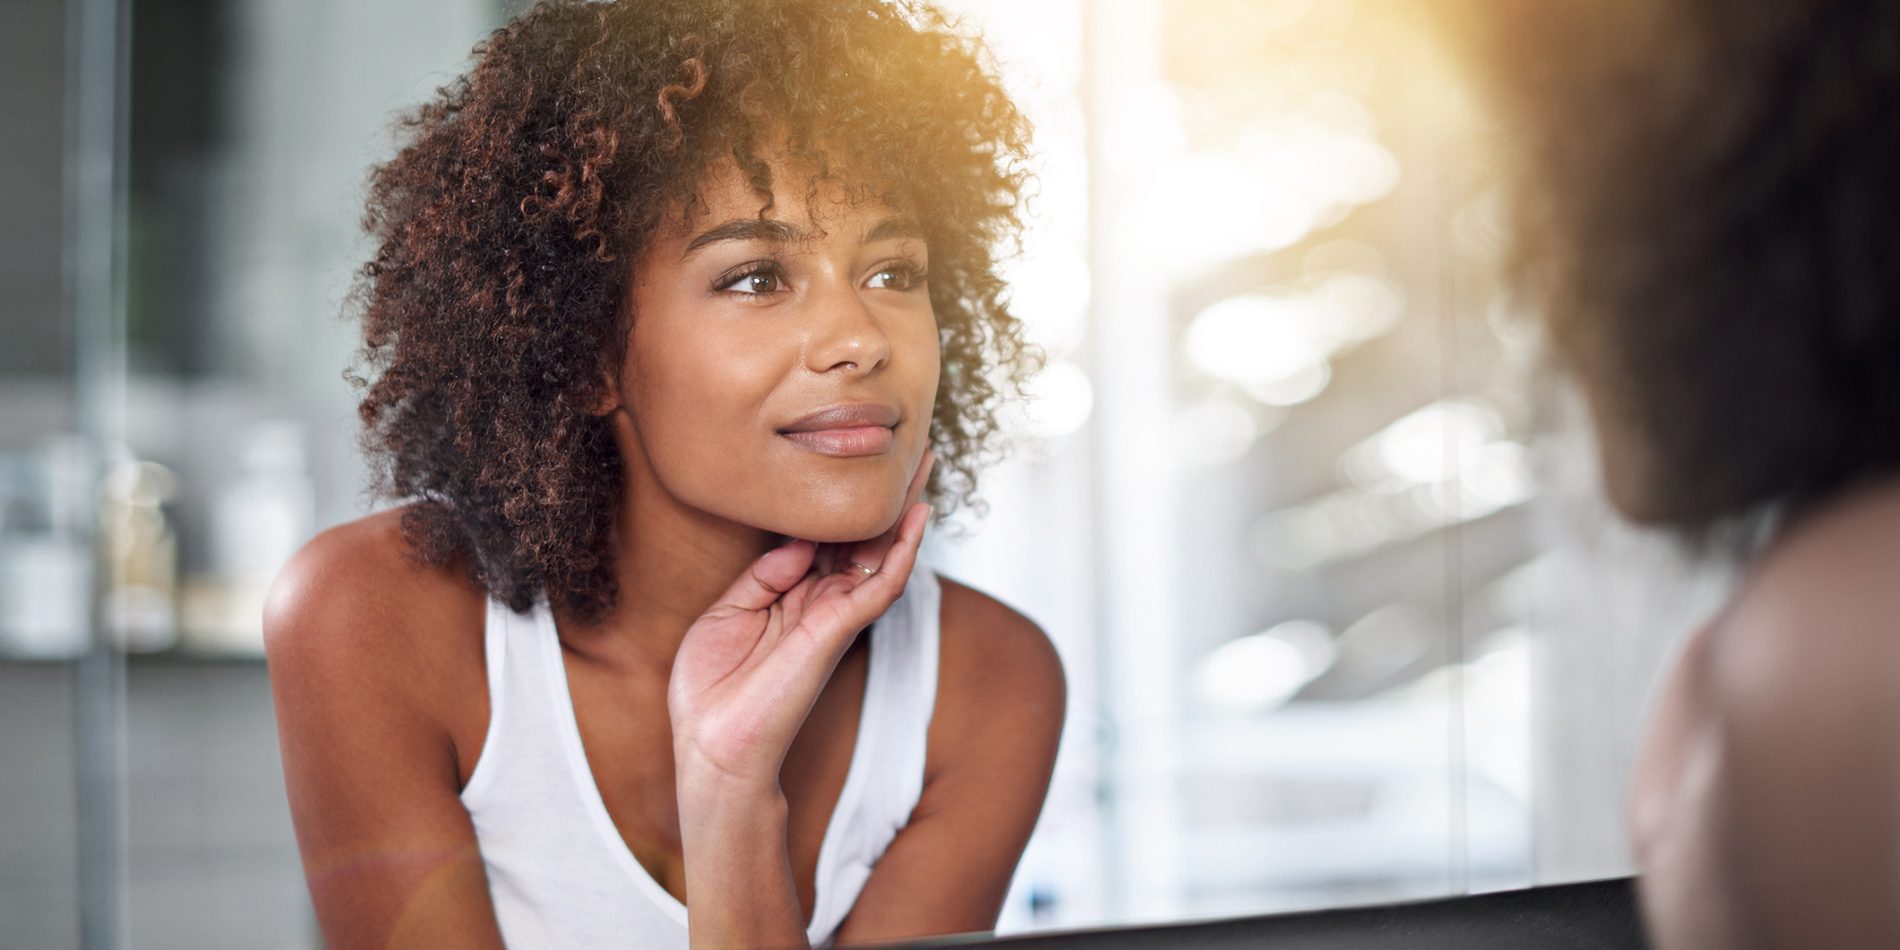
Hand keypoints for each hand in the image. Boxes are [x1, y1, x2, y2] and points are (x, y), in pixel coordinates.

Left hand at [667, 450, 934, 792]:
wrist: (711, 745)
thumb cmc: (712, 689)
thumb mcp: (725, 615)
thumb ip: (764, 575)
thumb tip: (800, 540)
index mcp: (791, 597)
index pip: (825, 539)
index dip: (839, 501)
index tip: (849, 457)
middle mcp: (819, 603)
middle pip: (862, 539)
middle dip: (884, 496)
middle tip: (908, 449)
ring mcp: (833, 616)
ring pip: (881, 554)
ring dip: (904, 510)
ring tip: (923, 465)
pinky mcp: (838, 630)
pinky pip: (880, 584)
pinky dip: (902, 549)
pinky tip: (917, 515)